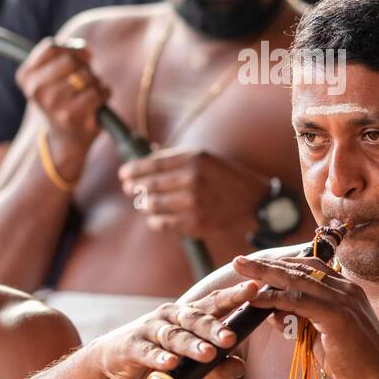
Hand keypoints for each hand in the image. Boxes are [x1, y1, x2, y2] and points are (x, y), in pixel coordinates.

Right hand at [17, 38, 110, 163]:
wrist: (64, 139)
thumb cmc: (61, 99)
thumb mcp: (52, 75)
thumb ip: (65, 55)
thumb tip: (86, 50)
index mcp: (26, 76)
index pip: (51, 47)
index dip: (71, 49)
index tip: (81, 58)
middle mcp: (36, 90)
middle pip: (70, 61)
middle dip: (84, 67)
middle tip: (83, 81)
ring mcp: (52, 104)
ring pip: (86, 76)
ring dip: (95, 81)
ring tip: (87, 93)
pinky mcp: (72, 116)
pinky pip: (97, 92)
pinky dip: (104, 93)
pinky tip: (97, 101)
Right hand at [90, 282, 258, 378]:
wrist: (116, 357)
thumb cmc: (161, 353)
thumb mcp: (191, 361)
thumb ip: (216, 365)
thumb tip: (240, 368)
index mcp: (189, 314)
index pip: (215, 302)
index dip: (234, 294)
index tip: (254, 288)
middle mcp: (172, 316)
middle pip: (196, 319)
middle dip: (214, 328)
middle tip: (231, 337)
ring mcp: (151, 329)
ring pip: (175, 336)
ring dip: (191, 345)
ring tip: (208, 354)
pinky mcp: (133, 345)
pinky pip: (148, 352)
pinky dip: (160, 358)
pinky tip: (171, 363)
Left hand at [118, 148, 270, 237]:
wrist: (254, 201)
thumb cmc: (226, 177)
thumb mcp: (205, 158)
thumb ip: (177, 158)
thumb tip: (148, 155)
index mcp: (193, 159)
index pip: (152, 164)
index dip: (134, 169)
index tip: (124, 174)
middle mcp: (191, 179)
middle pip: (149, 185)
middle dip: (134, 188)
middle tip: (128, 189)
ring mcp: (192, 202)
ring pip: (152, 205)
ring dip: (144, 205)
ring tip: (144, 203)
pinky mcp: (195, 222)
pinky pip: (163, 223)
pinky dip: (155, 221)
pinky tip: (155, 217)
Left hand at [231, 253, 378, 378]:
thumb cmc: (356, 367)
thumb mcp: (323, 339)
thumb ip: (300, 322)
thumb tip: (273, 313)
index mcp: (347, 291)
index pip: (310, 268)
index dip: (282, 265)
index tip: (258, 265)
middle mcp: (346, 289)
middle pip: (299, 268)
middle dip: (267, 264)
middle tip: (240, 261)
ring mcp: (343, 300)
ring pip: (296, 280)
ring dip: (264, 274)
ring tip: (240, 270)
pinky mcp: (337, 315)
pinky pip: (297, 302)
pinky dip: (273, 298)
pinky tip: (254, 299)